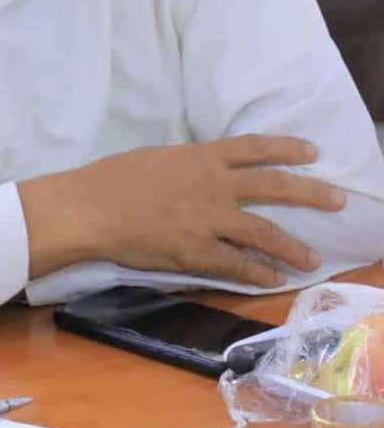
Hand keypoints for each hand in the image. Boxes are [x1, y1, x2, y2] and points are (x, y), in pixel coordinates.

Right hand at [17, 135, 346, 287]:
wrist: (90, 209)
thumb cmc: (113, 178)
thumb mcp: (158, 158)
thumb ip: (189, 166)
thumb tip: (206, 172)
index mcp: (201, 156)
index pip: (255, 148)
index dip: (287, 148)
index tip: (312, 152)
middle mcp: (214, 185)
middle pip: (274, 186)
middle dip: (310, 193)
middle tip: (337, 200)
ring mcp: (208, 220)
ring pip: (264, 232)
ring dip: (292, 247)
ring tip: (312, 258)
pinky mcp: (196, 252)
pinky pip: (237, 265)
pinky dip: (258, 273)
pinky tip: (272, 279)